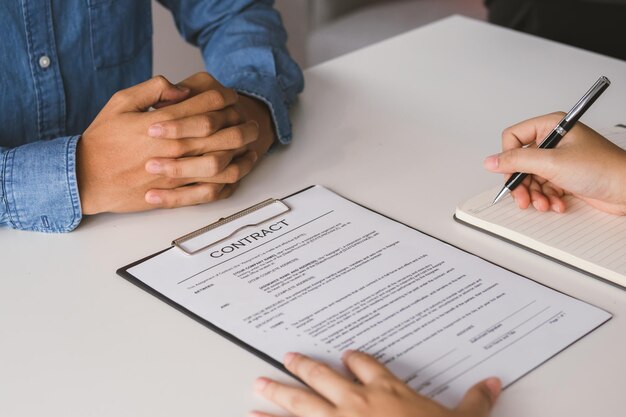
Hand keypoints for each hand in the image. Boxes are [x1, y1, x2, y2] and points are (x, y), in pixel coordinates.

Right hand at [78, 75, 253, 213]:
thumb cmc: (102, 139)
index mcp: (162, 122)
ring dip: (240, 154)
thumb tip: (182, 88)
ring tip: (251, 147)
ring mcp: (175, 173)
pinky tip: (237, 173)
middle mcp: (172, 148)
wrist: (85, 177)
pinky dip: (228, 182)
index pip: (206, 106)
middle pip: (221, 134)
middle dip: (241, 125)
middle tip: (251, 122)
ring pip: (220, 164)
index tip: (233, 98)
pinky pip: (209, 190)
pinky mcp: (173, 193)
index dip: (226, 100)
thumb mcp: (121, 102)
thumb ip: (153, 90)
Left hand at [252, 351, 500, 416]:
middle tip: (285, 358)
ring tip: (258, 386)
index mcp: (387, 392)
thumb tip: (493, 384)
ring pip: (300, 403)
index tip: (347, 356)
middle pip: (322, 377)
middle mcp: (357, 403)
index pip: (366, 365)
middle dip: (302, 367)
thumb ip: (475, 401)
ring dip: (278, 393)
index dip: (355, 360)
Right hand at [484, 113, 625, 214]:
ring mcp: (559, 160)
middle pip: (519, 162)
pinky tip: (557, 203)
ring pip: (530, 178)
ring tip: (544, 203)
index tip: (512, 174)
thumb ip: (517, 161)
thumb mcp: (552, 163)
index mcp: (551, 126)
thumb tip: (491, 161)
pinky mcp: (564, 177)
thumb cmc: (603, 168)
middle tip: (524, 198)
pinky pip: (543, 188)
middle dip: (522, 184)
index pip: (513, 137)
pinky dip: (547, 199)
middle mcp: (553, 141)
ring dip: (535, 195)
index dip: (509, 157)